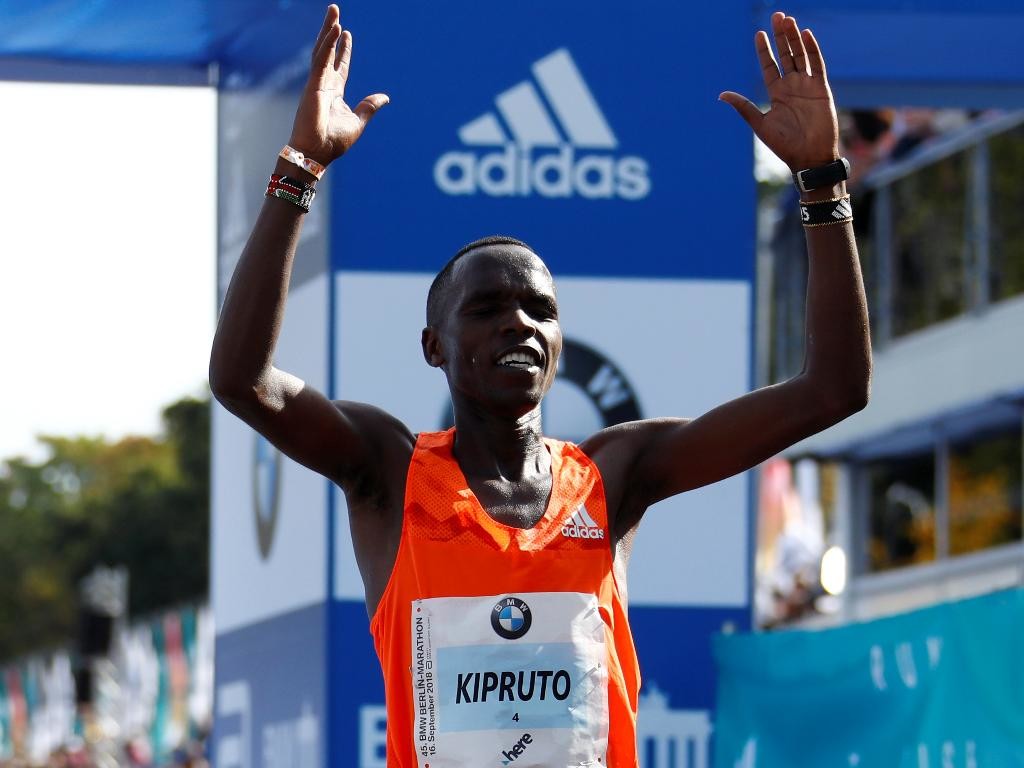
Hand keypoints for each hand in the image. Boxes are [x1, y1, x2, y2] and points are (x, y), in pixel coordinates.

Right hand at [288, 5, 388, 166]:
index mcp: (334, 93)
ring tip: (334, 12)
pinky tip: (334, 30)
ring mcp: (316, 83)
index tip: (346, 33)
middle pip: (328, 52)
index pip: (340, 66)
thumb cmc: (333, 142)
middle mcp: (323, 85)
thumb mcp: (358, 121)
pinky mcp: (313, 85)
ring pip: (322, 50)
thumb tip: (385, 97)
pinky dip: (327, 44)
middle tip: (335, 12)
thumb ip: (369, 106)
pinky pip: (320, 59)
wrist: (317, 153)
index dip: (344, 50)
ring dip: (328, 30)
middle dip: (332, 32)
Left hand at [720, 12, 838, 171]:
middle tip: (776, 16)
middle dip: (780, 36)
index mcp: (777, 93)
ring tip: (787, 20)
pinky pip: (817, 64)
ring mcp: (807, 86)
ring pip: (800, 55)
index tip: (758, 34)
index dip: (764, 50)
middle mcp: (792, 86)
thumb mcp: (760, 124)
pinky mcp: (821, 88)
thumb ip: (744, 107)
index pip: (769, 66)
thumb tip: (721, 95)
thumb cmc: (785, 144)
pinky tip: (804, 34)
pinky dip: (812, 49)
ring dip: (794, 38)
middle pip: (785, 55)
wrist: (809, 156)